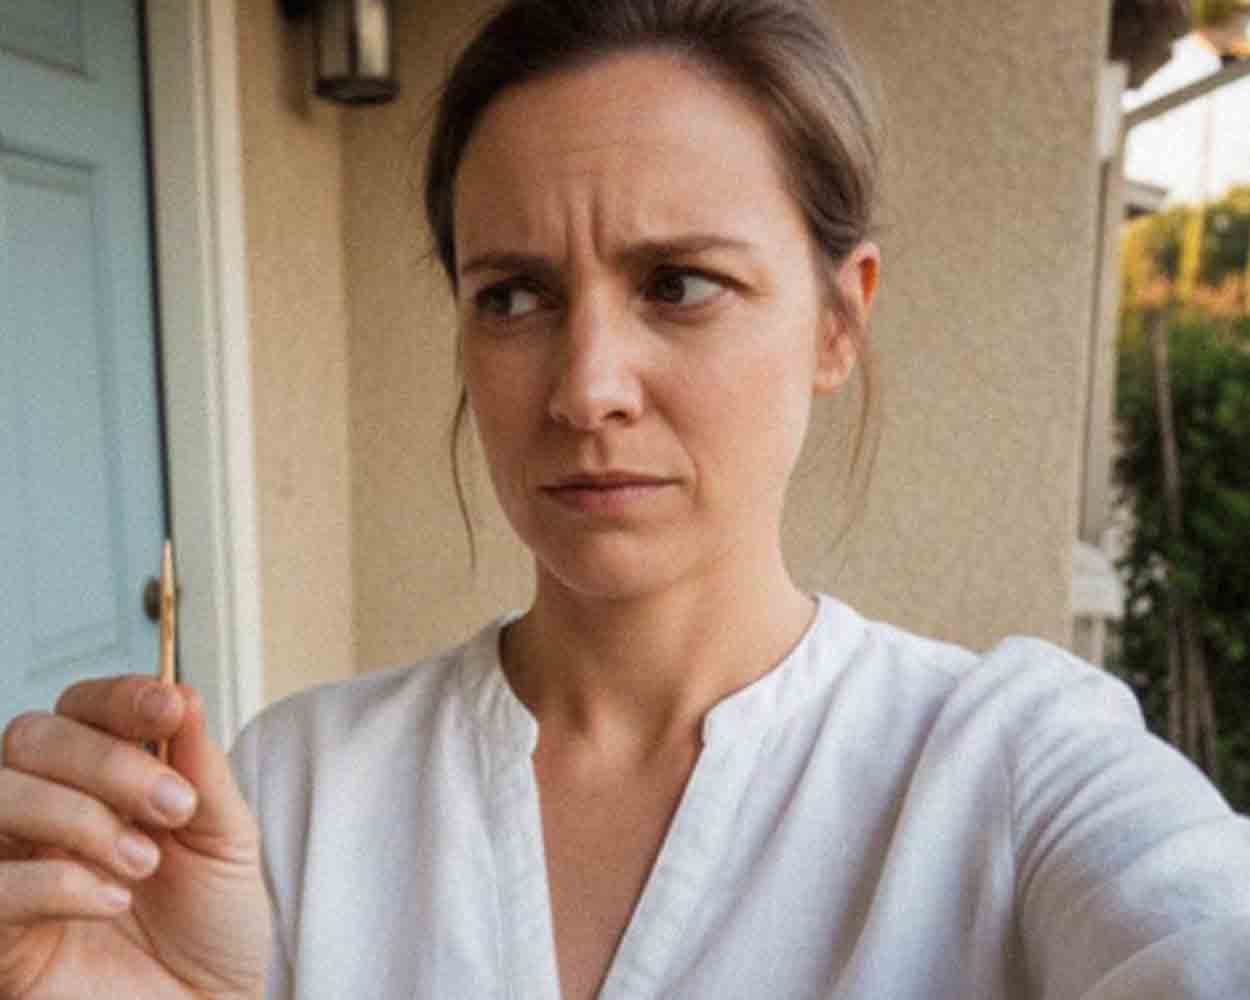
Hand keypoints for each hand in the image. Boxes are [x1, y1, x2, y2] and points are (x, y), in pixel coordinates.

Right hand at [0, 677, 270, 998]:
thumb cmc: (210, 927)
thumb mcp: (226, 838)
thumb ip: (201, 769)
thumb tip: (182, 694)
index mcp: (100, 777)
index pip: (81, 706)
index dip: (119, 696)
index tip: (168, 709)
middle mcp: (44, 810)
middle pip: (31, 736)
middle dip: (109, 761)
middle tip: (173, 808)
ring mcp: (12, 865)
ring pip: (1, 795)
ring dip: (84, 818)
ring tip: (145, 863)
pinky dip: (56, 881)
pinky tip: (111, 901)